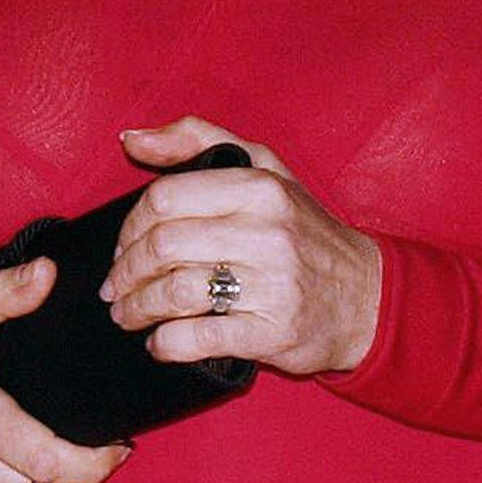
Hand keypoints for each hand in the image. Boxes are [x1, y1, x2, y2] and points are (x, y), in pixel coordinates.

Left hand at [99, 117, 381, 376]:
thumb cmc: (303, 229)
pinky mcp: (274, 333)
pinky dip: (168, 343)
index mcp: (256, 188)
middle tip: (115, 288)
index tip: (122, 246)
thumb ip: (194, 139)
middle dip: (125, 272)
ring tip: (127, 315)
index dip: (129, 226)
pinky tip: (159, 343)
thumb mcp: (262, 166)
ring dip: (137, 308)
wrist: (367, 297)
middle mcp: (266, 232)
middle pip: (162, 247)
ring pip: (175, 292)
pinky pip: (201, 338)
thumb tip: (130, 139)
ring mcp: (272, 285)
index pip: (163, 199)